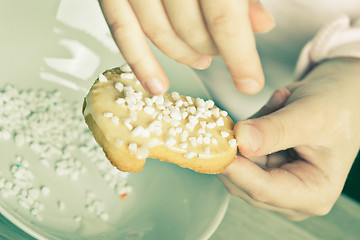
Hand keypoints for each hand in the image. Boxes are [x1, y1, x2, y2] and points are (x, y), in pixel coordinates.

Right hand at [98, 0, 274, 94]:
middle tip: (223, 52)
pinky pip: (121, 28)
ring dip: (183, 55)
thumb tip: (260, 25)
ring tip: (201, 60)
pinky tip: (155, 83)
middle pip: (191, 28)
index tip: (250, 83)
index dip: (240, 56)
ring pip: (158, 32)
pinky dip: (139, 59)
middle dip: (213, 49)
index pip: (224, 17)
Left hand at [220, 58, 359, 220]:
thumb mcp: (311, 116)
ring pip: (238, 164)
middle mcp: (290, 195)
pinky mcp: (262, 167)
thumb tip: (241, 141)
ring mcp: (274, 182)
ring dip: (246, 132)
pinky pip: (239, 150)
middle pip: (243, 181)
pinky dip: (247, 129)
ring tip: (276, 107)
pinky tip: (272, 112)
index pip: (264, 190)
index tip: (216, 150)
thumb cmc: (338, 107)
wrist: (340, 97)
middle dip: (236, 148)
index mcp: (313, 193)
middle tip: (235, 116)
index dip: (236, 170)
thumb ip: (276, 130)